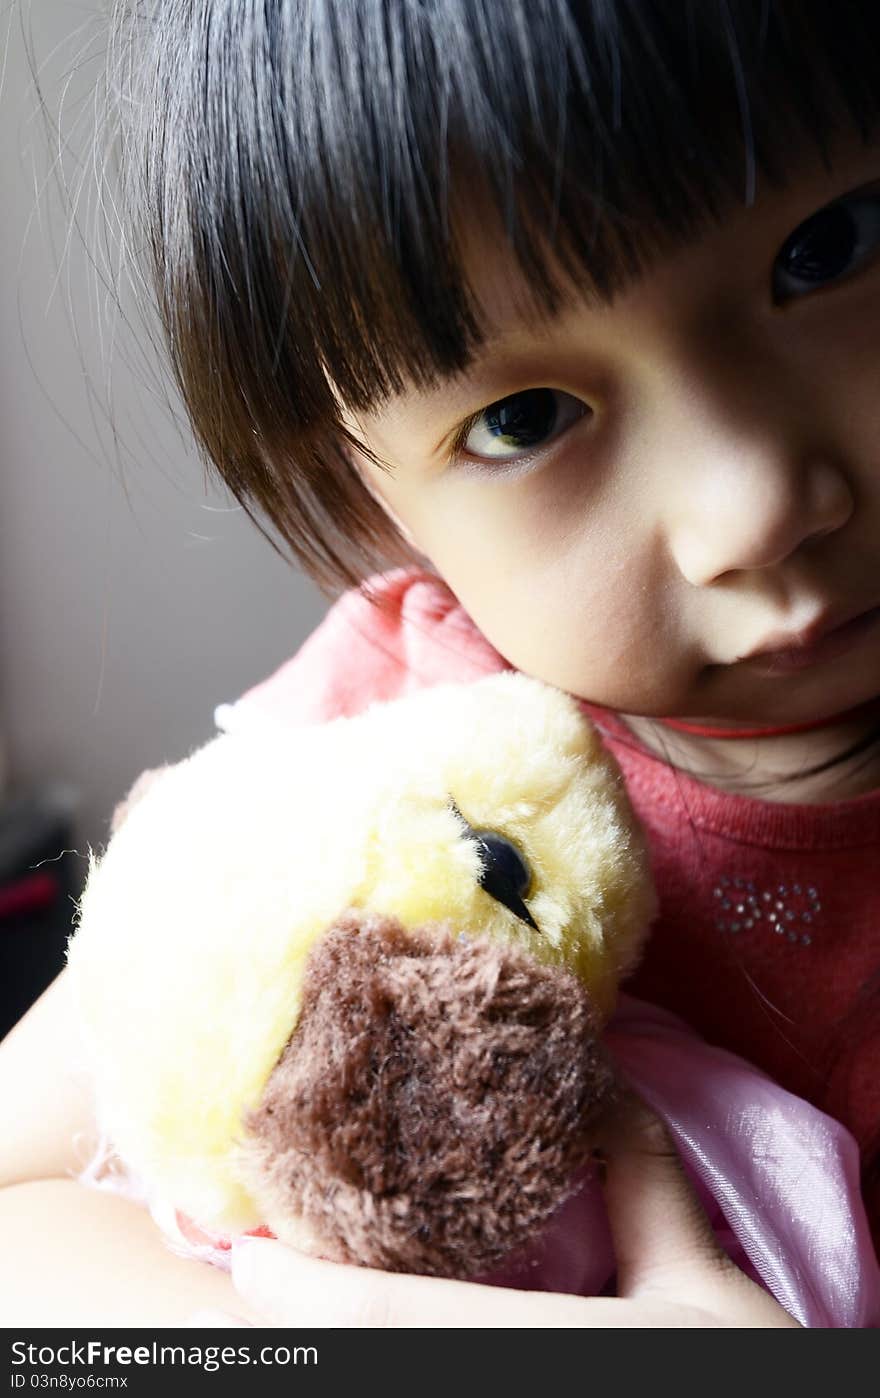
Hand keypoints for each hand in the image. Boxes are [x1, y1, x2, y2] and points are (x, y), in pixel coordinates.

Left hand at [191, 1093, 799, 1327]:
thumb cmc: (746, 1376)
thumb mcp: (701, 1284)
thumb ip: (642, 1178)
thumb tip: (602, 1077)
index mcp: (529, 1350)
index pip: (392, 1326)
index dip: (308, 1296)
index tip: (247, 1263)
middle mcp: (492, 1384)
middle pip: (378, 1357)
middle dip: (316, 1320)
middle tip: (266, 1274)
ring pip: (392, 1372)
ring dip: (348, 1335)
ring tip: (308, 1296)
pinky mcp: (502, 1397)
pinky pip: (419, 1383)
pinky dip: (388, 1346)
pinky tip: (382, 1323)